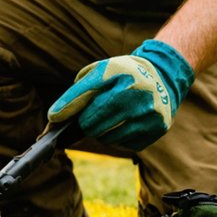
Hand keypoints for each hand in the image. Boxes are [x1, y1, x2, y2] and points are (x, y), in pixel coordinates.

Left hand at [47, 40, 194, 150]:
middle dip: (86, 122)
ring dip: (101, 132)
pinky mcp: (156, 129)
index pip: (83, 95)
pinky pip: (122, 144)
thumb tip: (55, 118)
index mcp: (120, 73)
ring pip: (106, 138)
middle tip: (90, 117)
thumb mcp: (100, 72)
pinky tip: (123, 124)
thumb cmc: (122, 75)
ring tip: (109, 118)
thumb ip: (77, 92)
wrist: (163, 77)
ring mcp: (148, 114)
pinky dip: (117, 138)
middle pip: (92, 124)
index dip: (65, 109)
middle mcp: (136, 93)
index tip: (53, 118)